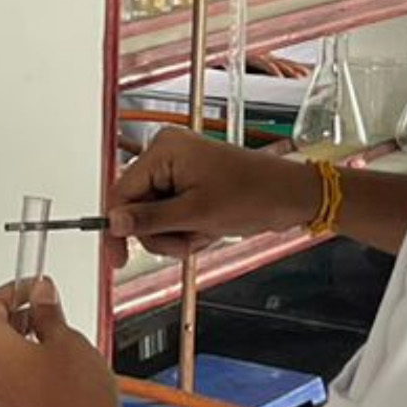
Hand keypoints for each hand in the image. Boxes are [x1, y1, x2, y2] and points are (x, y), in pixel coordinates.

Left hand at [0, 277, 128, 406]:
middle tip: (43, 314)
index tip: (30, 289)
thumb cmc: (80, 397)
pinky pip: (7, 397)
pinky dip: (22, 384)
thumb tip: (41, 294)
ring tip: (51, 347)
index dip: (11, 292)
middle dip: (16, 321)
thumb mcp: (68, 339)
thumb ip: (47, 311)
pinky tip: (47, 381)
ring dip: (18, 353)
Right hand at [109, 129, 316, 260]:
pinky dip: (187, 227)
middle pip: (137, 206)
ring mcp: (179, 168)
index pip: (121, 192)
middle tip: (186, 239)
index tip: (116, 256)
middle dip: (161, 231)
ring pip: (154, 215)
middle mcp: (168, 154)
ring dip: (176, 233)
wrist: (291, 196)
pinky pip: (171, 212)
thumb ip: (149, 219)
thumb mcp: (196, 214)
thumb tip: (114, 222)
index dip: (118, 227)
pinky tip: (208, 227)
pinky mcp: (189, 181)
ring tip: (204, 231)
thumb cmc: (256, 194)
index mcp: (164, 150)